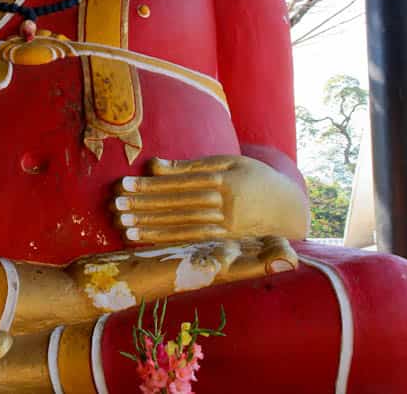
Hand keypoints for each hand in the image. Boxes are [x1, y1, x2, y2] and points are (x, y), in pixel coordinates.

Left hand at [111, 155, 307, 244]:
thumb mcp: (228, 163)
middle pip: (177, 205)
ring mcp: (227, 227)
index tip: (123, 184)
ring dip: (151, 226)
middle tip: (115, 205)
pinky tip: (146, 240)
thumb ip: (190, 165)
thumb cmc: (255, 178)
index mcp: (225, 180)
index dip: (149, 185)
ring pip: (182, 226)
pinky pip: (193, 243)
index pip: (179, 183)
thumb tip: (153, 165)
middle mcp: (226, 205)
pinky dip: (168, 242)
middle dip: (144, 205)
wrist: (290, 209)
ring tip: (123, 224)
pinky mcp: (227, 243)